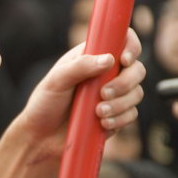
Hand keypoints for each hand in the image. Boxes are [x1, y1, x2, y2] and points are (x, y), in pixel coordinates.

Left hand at [17, 29, 144, 155]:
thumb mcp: (56, 81)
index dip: (131, 46)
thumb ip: (80, 66)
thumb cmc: (44, 103)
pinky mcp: (115, 115)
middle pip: (136, 69)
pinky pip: (131, 114)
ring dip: (120, 104)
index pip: (121, 41)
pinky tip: (102, 123)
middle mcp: (105, 74)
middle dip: (125, 82)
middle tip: (103, 94)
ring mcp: (112, 95)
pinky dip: (120, 119)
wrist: (41, 136)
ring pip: (136, 93)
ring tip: (97, 112)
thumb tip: (109, 59)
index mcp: (91, 57)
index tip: (124, 60)